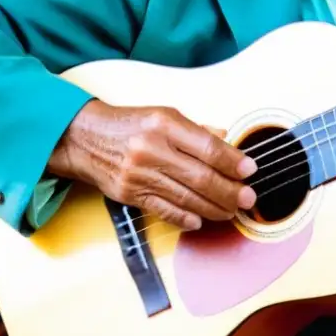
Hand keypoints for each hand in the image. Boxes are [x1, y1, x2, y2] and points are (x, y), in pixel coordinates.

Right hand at [48, 100, 257, 230]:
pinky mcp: (130, 194)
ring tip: (231, 211)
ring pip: (186, 197)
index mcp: (165, 124)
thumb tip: (226, 141)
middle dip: (229, 191)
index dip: (232, 161)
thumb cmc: (130, 124)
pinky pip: (164, 210)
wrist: (85, 137)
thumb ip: (196, 130)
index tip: (250, 170)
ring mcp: (140, 174)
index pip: (207, 147)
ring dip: (213, 207)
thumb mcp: (164, 115)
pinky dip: (185, 217)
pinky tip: (201, 220)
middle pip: (200, 176)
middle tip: (247, 198)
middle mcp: (152, 149)